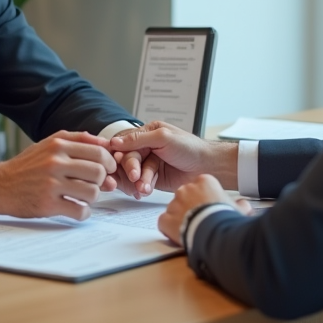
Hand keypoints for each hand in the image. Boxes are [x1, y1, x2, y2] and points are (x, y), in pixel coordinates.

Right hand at [0, 131, 115, 219]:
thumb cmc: (27, 165)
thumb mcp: (49, 144)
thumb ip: (77, 139)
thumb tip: (105, 142)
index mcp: (58, 146)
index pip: (98, 152)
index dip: (109, 162)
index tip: (108, 170)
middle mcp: (55, 162)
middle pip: (98, 172)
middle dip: (102, 180)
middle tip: (95, 184)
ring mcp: (51, 184)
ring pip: (92, 192)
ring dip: (93, 197)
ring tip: (83, 197)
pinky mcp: (47, 204)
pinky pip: (79, 211)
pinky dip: (83, 212)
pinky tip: (77, 209)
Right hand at [108, 121, 238, 194]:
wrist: (207, 166)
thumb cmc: (189, 147)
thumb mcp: (163, 138)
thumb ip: (139, 139)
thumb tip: (115, 141)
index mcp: (148, 132)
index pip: (127, 142)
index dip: (121, 152)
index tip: (116, 160)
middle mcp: (148, 147)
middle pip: (129, 158)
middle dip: (132, 168)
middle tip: (135, 176)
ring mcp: (151, 163)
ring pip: (135, 172)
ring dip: (139, 180)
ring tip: (145, 188)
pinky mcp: (155, 178)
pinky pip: (142, 182)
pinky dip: (143, 187)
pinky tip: (147, 190)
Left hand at [158, 174, 252, 244]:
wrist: (214, 233)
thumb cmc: (226, 219)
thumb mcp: (238, 209)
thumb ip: (240, 204)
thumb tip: (244, 205)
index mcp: (204, 182)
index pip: (200, 186)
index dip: (203, 198)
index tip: (208, 207)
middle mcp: (186, 188)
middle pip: (185, 196)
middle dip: (190, 207)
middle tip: (199, 219)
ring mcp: (174, 203)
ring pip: (173, 209)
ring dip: (180, 218)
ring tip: (192, 228)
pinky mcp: (166, 219)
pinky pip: (164, 222)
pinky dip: (169, 229)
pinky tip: (179, 234)